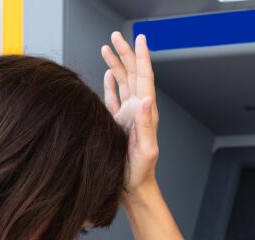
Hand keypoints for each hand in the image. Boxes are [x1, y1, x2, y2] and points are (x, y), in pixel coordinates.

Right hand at [101, 32, 159, 199]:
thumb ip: (146, 124)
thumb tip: (147, 98)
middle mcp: (137, 111)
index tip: (140, 38)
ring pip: (122, 83)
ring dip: (116, 65)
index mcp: (145, 113)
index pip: (144, 78)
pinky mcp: (116, 124)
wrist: (131, 188)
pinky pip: (114, 98)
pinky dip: (111, 84)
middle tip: (116, 36)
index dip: (142, 57)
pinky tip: (108, 74)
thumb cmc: (139, 173)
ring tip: (107, 48)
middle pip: (132, 74)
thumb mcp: (145, 149)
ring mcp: (126, 116)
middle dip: (125, 53)